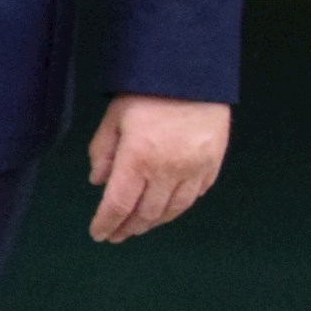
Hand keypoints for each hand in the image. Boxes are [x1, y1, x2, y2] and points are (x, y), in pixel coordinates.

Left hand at [86, 94, 228, 241]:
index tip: (99, 234)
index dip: (107, 223)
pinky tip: (167, 210)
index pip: (119, 205)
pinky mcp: (212, 165)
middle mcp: (167, 170)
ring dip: (153, 222)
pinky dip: (178, 207)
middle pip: (146, 213)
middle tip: (116, 235)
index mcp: (138, 159)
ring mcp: (194, 169)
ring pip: (173, 210)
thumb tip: (98, 183)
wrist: (192, 76)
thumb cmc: (146, 95)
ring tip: (139, 227)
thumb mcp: (114, 119)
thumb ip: (103, 153)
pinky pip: (194, 196)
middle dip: (128, 227)